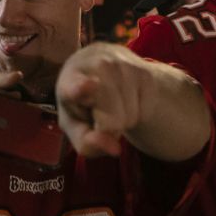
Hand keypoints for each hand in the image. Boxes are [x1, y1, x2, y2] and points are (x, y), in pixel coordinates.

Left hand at [55, 43, 148, 157]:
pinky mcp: (145, 72)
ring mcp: (123, 67)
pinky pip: (145, 112)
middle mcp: (97, 67)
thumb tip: (115, 150)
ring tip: (112, 104)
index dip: (82, 88)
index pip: (76, 86)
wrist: (100, 65)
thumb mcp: (75, 126)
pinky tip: (126, 99)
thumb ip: (87, 143)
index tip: (90, 85)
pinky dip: (138, 113)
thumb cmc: (82, 103)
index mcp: (70, 80)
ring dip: (123, 120)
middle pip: (113, 121)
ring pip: (131, 117)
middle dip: (109, 128)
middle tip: (98, 113)